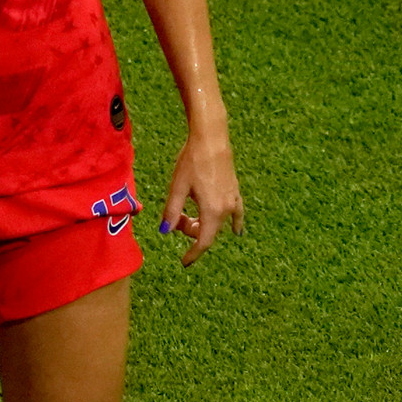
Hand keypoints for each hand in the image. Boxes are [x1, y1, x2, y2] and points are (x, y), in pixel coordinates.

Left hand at [156, 130, 242, 265]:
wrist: (211, 139)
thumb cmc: (192, 161)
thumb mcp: (177, 188)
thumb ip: (172, 212)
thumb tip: (165, 232)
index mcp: (212, 210)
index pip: (203, 241)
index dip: (193, 253)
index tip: (184, 262)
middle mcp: (227, 208)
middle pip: (208, 231)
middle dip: (191, 231)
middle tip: (176, 217)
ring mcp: (233, 199)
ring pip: (218, 223)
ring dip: (203, 224)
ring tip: (189, 212)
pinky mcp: (235, 190)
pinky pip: (235, 213)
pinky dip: (233, 222)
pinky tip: (236, 231)